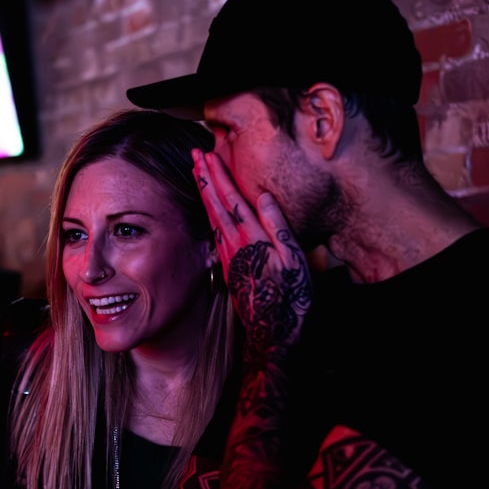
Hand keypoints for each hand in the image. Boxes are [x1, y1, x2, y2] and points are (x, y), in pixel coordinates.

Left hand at [192, 149, 311, 354]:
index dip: (218, 176)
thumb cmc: (291, 297)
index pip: (230, 199)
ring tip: (197, 173)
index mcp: (251, 238)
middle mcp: (235, 244)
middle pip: (215, 204)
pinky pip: (215, 231)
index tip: (207, 156)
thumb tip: (263, 196)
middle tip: (194, 156)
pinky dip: (209, 213)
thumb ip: (278, 226)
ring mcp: (230, 256)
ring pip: (212, 217)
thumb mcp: (295, 259)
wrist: (273, 333)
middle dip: (205, 178)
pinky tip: (208, 208)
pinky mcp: (229, 266)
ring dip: (204, 193)